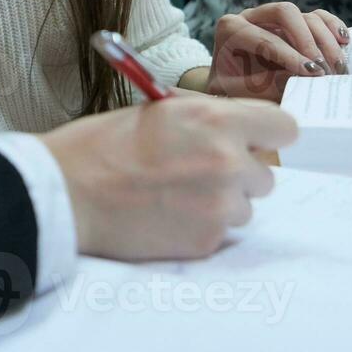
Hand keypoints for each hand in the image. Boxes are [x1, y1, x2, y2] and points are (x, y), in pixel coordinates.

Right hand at [40, 95, 295, 259]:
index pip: (284, 127)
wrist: (67, 193)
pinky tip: (165, 214)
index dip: (267, 134)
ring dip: (220, 202)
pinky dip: (199, 225)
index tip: (253, 141)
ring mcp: (220, 205)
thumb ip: (204, 119)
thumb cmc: (100, 146)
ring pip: (244, 206)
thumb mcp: (157, 112)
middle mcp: (227, 162)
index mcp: (215, 120)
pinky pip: (221, 232)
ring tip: (175, 195)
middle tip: (197, 170)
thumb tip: (234, 128)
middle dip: (238, 173)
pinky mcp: (207, 240)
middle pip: (266, 174)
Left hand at [206, 3, 348, 101]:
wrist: (240, 90)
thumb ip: (265, 85)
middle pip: (285, 12)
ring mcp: (277, 17)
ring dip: (326, 42)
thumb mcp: (242, 92)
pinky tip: (345, 43)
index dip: (289, 55)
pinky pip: (320, 16)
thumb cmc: (236, 91)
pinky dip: (334, 26)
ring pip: (307, 16)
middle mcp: (253, 16)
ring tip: (337, 69)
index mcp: (230, 28)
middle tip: (323, 70)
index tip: (311, 74)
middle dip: (308, 41)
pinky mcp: (297, 22)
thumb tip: (301, 75)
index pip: (262, 36)